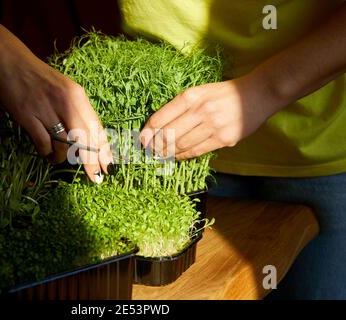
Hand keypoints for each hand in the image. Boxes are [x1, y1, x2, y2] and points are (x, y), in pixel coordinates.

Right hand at [0, 42, 111, 182]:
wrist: (12, 62)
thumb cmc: (42, 79)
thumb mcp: (67, 90)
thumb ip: (79, 112)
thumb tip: (92, 139)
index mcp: (78, 95)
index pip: (96, 128)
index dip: (104, 150)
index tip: (108, 166)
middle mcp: (65, 102)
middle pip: (84, 140)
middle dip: (91, 162)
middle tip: (95, 178)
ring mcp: (46, 110)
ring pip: (63, 145)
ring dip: (63, 158)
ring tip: (59, 159)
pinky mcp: (27, 117)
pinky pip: (44, 144)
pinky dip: (47, 153)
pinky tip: (47, 154)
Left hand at [140, 75, 282, 159]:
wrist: (257, 94)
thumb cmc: (223, 93)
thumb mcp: (200, 91)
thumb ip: (180, 106)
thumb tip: (157, 127)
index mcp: (191, 96)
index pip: (161, 117)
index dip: (148, 131)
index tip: (142, 139)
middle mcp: (201, 110)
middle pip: (169, 134)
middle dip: (155, 145)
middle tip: (149, 151)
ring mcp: (213, 126)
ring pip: (181, 145)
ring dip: (167, 153)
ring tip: (160, 155)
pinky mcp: (224, 139)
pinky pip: (197, 151)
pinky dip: (183, 155)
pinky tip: (177, 156)